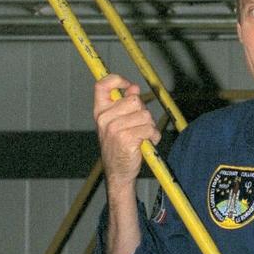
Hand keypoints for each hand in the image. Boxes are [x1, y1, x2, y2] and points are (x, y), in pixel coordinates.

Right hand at [93, 73, 160, 191]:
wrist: (118, 173)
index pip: (102, 85)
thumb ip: (125, 105)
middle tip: (140, 126)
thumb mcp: (118, 123)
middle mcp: (104, 119)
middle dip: (143, 112)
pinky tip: (147, 142)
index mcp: (100, 112)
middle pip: (134, 100)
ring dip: (150, 126)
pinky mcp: (126, 138)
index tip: (128, 85)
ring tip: (143, 136)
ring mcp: (114, 128)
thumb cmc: (119, 147)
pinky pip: (149, 128)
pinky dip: (153, 136)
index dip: (117, 79)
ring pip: (145, 114)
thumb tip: (134, 87)